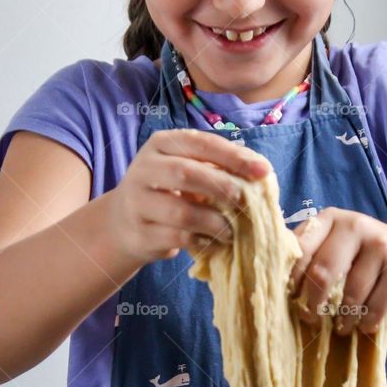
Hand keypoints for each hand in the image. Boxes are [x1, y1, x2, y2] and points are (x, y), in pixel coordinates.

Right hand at [107, 128, 269, 264]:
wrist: (123, 223)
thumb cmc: (167, 190)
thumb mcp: (186, 167)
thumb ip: (217, 165)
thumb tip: (260, 170)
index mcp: (161, 144)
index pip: (201, 144)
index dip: (234, 157)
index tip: (263, 171)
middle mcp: (144, 168)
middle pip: (187, 173)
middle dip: (222, 188)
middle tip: (243, 202)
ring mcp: (138, 202)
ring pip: (182, 212)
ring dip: (214, 222)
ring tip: (231, 230)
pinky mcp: (140, 233)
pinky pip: (177, 238)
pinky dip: (203, 241)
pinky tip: (215, 242)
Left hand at [287, 208, 386, 333]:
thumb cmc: (368, 255)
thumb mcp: (340, 244)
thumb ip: (313, 252)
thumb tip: (274, 282)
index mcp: (332, 219)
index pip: (300, 247)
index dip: (290, 278)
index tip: (289, 299)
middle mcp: (356, 226)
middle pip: (322, 271)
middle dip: (313, 302)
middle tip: (311, 319)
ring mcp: (381, 247)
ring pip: (350, 294)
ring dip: (343, 318)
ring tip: (342, 326)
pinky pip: (374, 307)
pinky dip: (365, 323)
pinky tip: (364, 325)